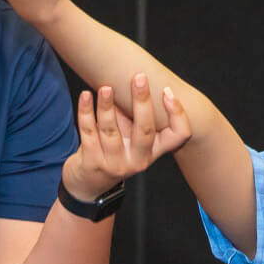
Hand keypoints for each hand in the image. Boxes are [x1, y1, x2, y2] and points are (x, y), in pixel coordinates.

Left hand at [61, 73, 189, 203]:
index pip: (178, 136)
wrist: (89, 185)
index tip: (167, 91)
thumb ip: (136, 116)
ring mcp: (114, 164)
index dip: (178, 114)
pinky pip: (88, 133)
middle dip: (142, 102)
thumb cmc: (115, 152)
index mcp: (153, 151)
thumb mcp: (132, 139)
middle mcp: (137, 160)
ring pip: (111, 131)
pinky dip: (86, 112)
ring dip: (107, 106)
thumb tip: (136, 81)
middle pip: (145, 130)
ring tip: (105, 88)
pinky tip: (85, 96)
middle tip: (139, 78)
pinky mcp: (92, 163)